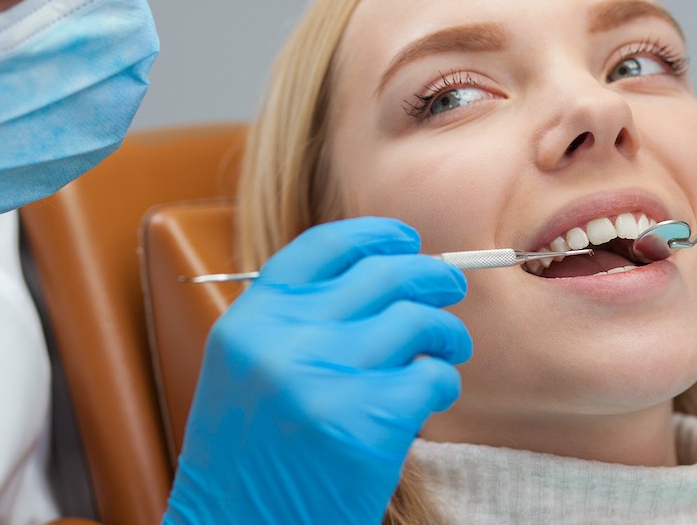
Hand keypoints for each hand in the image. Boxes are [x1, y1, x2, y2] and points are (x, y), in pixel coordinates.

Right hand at [164, 217, 470, 523]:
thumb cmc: (248, 460)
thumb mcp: (246, 373)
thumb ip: (296, 323)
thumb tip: (380, 276)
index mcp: (251, 321)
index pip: (323, 247)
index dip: (374, 235)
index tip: (404, 240)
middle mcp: (284, 341)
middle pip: (383, 275)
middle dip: (431, 275)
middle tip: (451, 286)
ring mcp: (326, 380)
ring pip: (418, 321)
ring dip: (446, 333)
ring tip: (448, 349)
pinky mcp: (367, 425)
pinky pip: (432, 377)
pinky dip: (442, 382)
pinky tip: (432, 397)